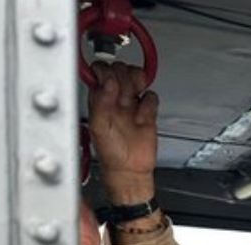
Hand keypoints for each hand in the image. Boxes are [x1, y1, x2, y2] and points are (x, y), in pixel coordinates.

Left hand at [88, 61, 158, 203]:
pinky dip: (149, 103)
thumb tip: (107, 82)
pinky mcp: (148, 111)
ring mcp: (132, 103)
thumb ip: (100, 102)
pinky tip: (142, 115)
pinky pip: (152, 96)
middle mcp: (115, 97)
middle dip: (123, 79)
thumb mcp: (98, 126)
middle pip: (121, 69)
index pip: (100, 70)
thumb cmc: (111, 152)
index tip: (110, 82)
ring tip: (134, 100)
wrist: (130, 169)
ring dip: (137, 85)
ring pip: (137, 77)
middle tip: (123, 96)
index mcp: (99, 97)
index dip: (106, 71)